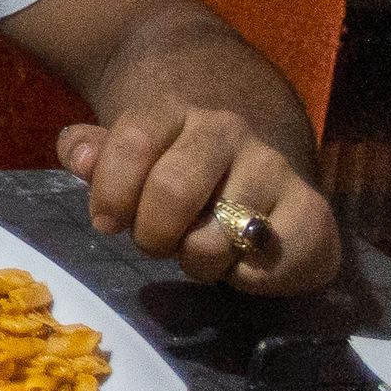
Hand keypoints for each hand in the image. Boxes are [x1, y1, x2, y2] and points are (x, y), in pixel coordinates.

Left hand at [57, 109, 341, 294]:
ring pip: (214, 240)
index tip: (107, 222)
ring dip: (196, 262)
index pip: (132, 143)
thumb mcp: (128, 157)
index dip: (111, 193)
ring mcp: (273, 167)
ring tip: (201, 250)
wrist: (255, 169)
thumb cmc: (175, 170)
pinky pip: (264, 266)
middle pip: (172, 190)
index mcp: (175, 111)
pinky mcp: (311, 211)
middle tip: (155, 243)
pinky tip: (241, 262)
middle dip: (151, 234)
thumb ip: (94, 153)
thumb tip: (79, 157)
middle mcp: (227, 130)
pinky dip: (243, 279)